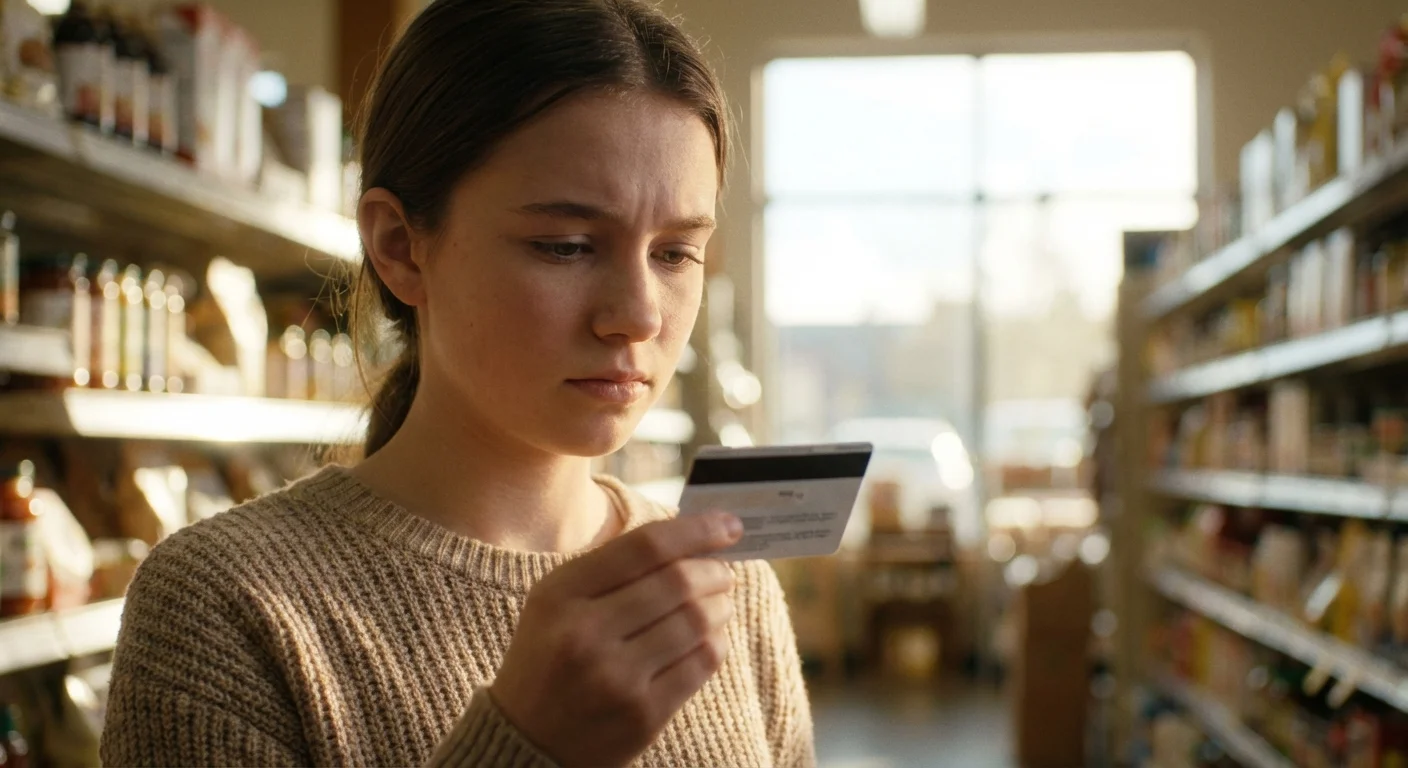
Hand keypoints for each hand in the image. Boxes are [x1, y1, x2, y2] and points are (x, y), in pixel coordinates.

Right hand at [489, 512, 743, 766]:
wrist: (525, 743)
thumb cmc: (550, 659)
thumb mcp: (556, 601)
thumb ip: (612, 567)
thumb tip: (691, 537)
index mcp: (561, 595)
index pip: (646, 547)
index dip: (697, 531)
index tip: (730, 525)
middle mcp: (585, 634)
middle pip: (678, 582)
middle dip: (715, 571)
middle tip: (723, 571)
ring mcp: (615, 678)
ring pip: (697, 622)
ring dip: (720, 606)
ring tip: (719, 603)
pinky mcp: (642, 716)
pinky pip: (702, 664)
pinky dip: (716, 642)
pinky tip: (710, 638)